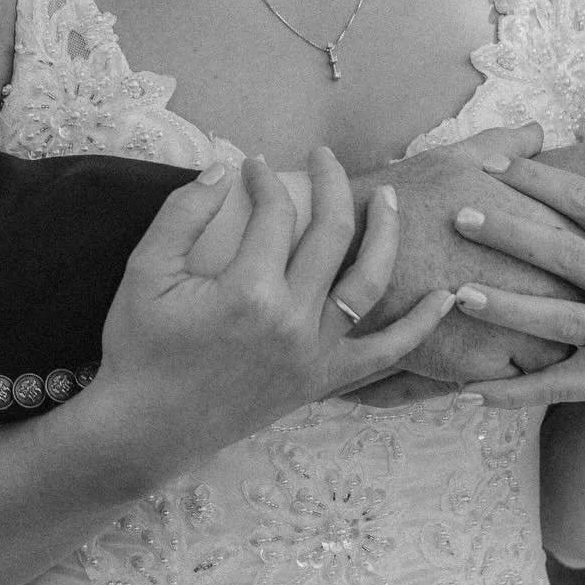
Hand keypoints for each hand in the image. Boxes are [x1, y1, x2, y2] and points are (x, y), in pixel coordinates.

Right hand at [94, 149, 455, 480]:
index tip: (251, 164)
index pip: (275, 214)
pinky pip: (385, 355)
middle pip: (332, 235)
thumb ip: (183, 212)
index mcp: (249, 292)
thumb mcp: (145, 270)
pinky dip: (420, 327)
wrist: (146, 429)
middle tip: (323, 156)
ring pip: (369, 284)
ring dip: (385, 234)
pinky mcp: (322, 383)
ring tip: (387, 198)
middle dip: (331, 183)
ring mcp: (314, 356)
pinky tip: (445, 297)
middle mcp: (293, 322)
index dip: (264, 178)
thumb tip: (225, 167)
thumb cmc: (139, 347)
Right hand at [349, 121, 584, 381]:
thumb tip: (535, 131)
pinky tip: (498, 352)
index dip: (581, 254)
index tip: (568, 260)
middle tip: (559, 299)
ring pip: (562, 345)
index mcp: (536, 224)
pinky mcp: (484, 361)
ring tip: (535, 332)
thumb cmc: (398, 199)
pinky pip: (522, 377)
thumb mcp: (452, 159)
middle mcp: (536, 276)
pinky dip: (515, 368)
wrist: (341, 250)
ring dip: (554, 341)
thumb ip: (504, 146)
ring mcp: (513, 323)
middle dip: (579, 302)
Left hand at [447, 126, 584, 408]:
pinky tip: (469, 387)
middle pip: (563, 256)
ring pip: (557, 322)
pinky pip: (560, 386)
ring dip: (505, 309)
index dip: (537, 179)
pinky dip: (515, 391)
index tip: (490, 163)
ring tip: (457, 293)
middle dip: (509, 234)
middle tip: (459, 216)